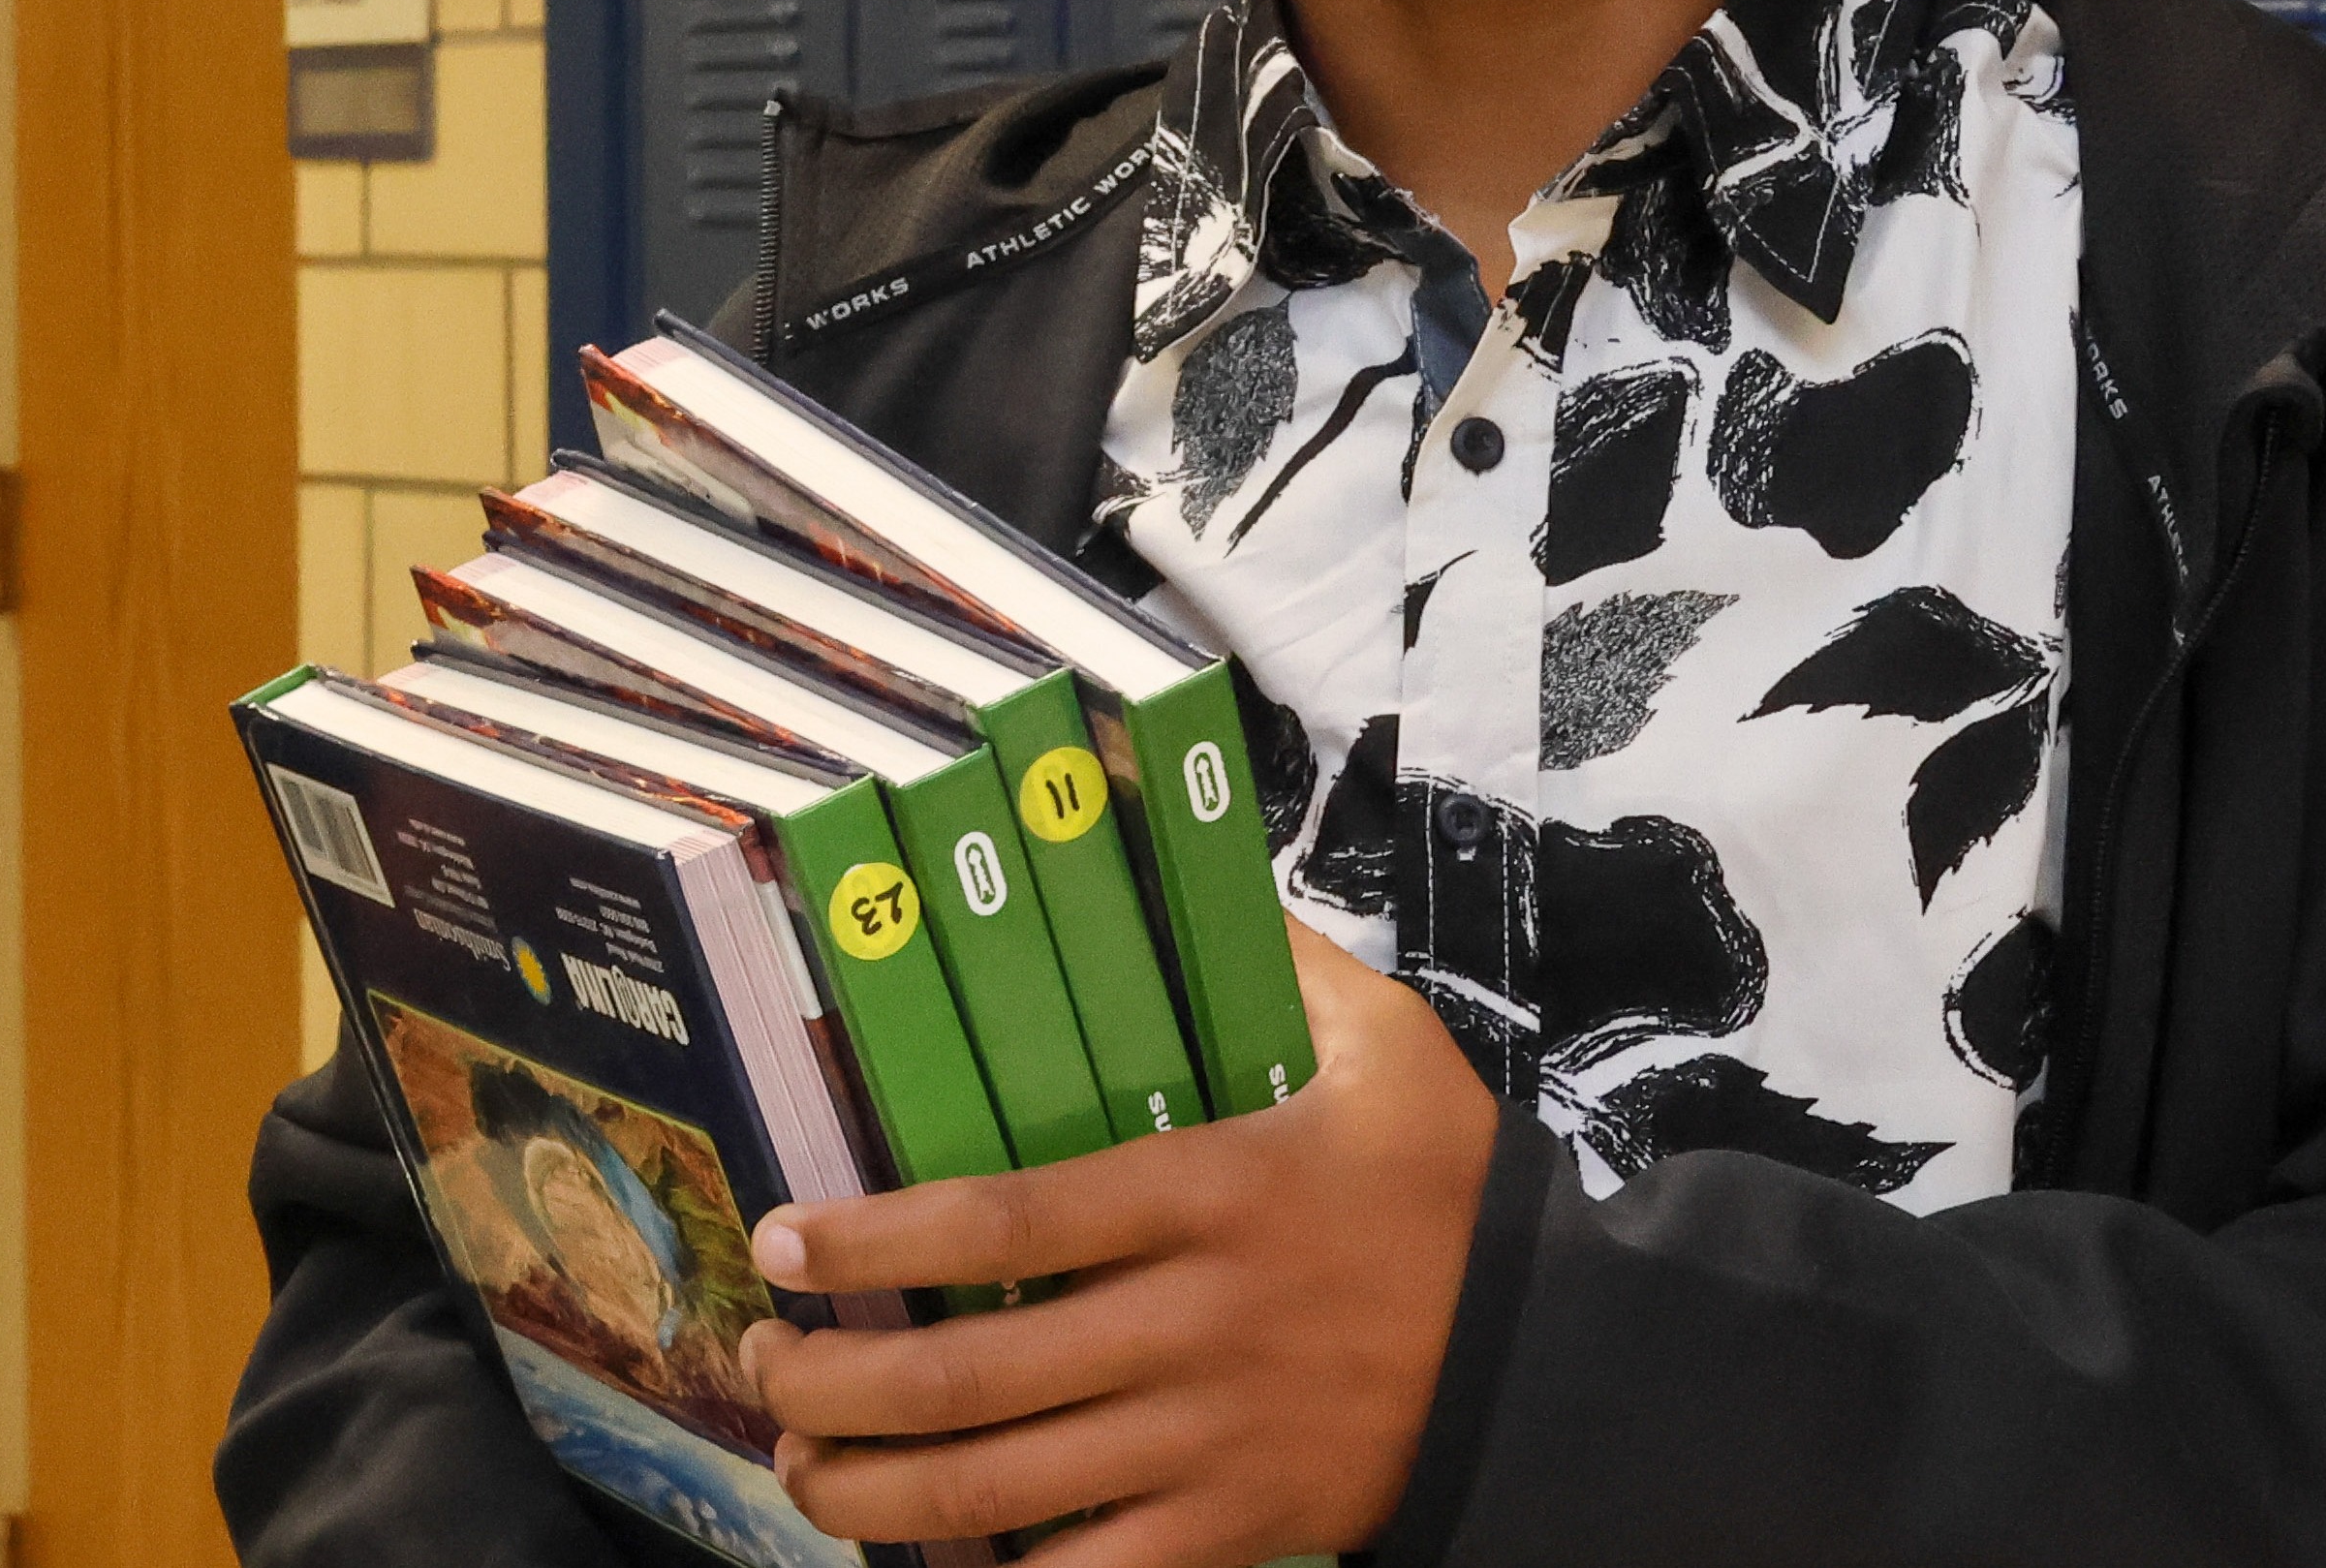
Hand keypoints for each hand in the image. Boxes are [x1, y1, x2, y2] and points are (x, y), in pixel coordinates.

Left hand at [742, 922, 1498, 1567]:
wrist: (1557, 1349)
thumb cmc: (1452, 1188)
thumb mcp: (1384, 1047)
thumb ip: (1274, 957)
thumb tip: (1172, 831)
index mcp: (1210, 1196)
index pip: (1003, 1219)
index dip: (873, 1241)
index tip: (782, 1244)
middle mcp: (1191, 1326)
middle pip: (971, 1376)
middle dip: (836, 1387)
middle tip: (768, 1369)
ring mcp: (1213, 1440)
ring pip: (1004, 1491)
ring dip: (876, 1493)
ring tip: (807, 1474)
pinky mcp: (1241, 1527)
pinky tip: (936, 1561)